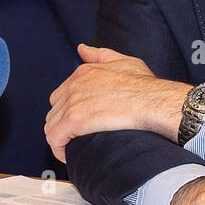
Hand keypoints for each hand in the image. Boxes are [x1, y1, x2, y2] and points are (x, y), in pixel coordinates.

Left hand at [44, 45, 189, 161]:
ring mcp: (72, 102)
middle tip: (78, 137)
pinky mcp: (74, 120)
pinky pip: (54, 138)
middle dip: (63, 125)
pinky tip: (68, 155)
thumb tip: (82, 48)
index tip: (80, 123)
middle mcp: (73, 85)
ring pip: (51, 125)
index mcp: (82, 72)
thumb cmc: (144, 85)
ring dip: (61, 138)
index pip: (61, 95)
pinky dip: (59, 149)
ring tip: (74, 148)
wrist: (152, 101)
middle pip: (54, 110)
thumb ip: (99, 54)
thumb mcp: (122, 61)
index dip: (68, 111)